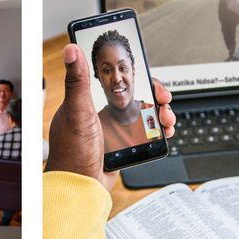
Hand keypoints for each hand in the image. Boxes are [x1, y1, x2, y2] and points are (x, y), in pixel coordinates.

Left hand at [46, 44, 174, 188]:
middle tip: (165, 100)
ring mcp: (112, 131)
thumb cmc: (72, 152)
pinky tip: (163, 133)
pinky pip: (144, 135)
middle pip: (135, 97)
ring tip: (167, 119)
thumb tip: (71, 49)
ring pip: (143, 116)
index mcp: (87, 103)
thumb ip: (77, 81)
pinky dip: (157, 133)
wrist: (80, 188)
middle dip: (155, 96)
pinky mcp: (121, 147)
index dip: (136, 77)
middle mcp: (100, 115)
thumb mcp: (76, 111)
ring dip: (160, 114)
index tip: (150, 78)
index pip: (116, 81)